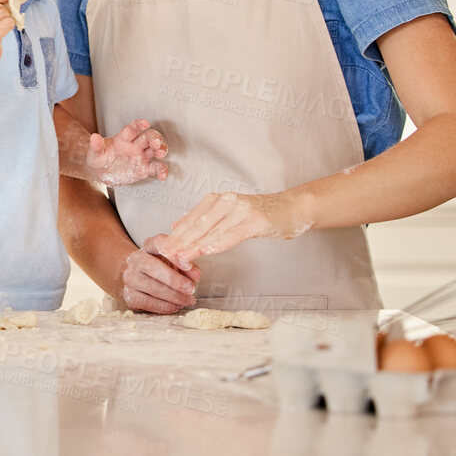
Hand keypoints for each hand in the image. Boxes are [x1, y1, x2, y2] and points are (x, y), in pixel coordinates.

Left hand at [86, 119, 168, 185]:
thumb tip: (94, 137)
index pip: (132, 129)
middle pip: (148, 137)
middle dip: (155, 138)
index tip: (145, 123)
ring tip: (161, 154)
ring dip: (162, 150)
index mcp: (123, 139)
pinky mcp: (144, 168)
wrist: (101, 172)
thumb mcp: (94, 154)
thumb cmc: (98, 159)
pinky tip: (163, 175)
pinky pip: (156, 167)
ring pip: (156, 150)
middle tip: (156, 144)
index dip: (139, 125)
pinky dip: (162, 170)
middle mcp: (134, 145)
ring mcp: (141, 156)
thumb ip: (95, 146)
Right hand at [118, 242, 201, 313]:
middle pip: (152, 266)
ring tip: (188, 300)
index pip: (158, 244)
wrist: (138, 279)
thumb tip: (195, 276)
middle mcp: (135, 260)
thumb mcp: (174, 263)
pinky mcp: (129, 295)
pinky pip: (147, 302)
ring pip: (150, 286)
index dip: (173, 255)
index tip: (188, 266)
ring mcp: (130, 278)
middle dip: (174, 280)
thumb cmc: (161, 269)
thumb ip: (186, 267)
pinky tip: (176, 306)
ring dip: (173, 296)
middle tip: (190, 289)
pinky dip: (164, 306)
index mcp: (148, 247)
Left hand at [157, 191, 312, 267]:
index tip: (162, 248)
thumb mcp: (231, 214)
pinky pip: (233, 233)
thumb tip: (177, 226)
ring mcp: (241, 209)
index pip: (191, 219)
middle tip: (166, 254)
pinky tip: (207, 250)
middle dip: (180, 241)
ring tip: (181, 256)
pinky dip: (218, 242)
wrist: (293, 208)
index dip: (176, 235)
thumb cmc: (262, 214)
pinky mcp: (256, 220)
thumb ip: (206, 219)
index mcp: (217, 200)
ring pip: (212, 229)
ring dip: (194, 244)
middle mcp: (226, 201)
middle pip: (198, 224)